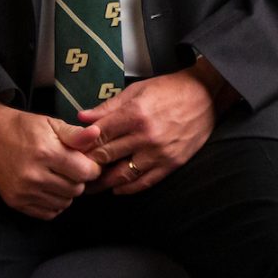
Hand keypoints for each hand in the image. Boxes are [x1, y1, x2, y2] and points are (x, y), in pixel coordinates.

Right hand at [0, 101, 102, 218]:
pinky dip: (53, 204)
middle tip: (71, 168)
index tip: (87, 162)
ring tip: (59, 177)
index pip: (85, 172)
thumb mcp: (51, 123)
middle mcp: (34, 175)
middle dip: (79, 179)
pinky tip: (50, 189)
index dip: (92, 168)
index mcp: (46, 153)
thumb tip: (97, 134)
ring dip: (67, 192)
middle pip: (76, 189)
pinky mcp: (15, 202)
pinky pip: (47, 213)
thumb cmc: (23, 127)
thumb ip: (75, 134)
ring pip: (63, 203)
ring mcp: (23, 191)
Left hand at [78, 63, 233, 194]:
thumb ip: (108, 107)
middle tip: (73, 172)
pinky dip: (128, 188)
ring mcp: (159, 152)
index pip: (98, 136)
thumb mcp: (137, 90)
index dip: (82, 146)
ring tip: (90, 185)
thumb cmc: (170, 89)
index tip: (71, 152)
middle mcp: (146, 136)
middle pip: (106, 157)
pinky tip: (117, 188)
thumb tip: (82, 118)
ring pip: (122, 175)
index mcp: (135, 114)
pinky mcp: (172, 163)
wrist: (206, 94)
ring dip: (103, 183)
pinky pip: (145, 182)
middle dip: (88, 166)